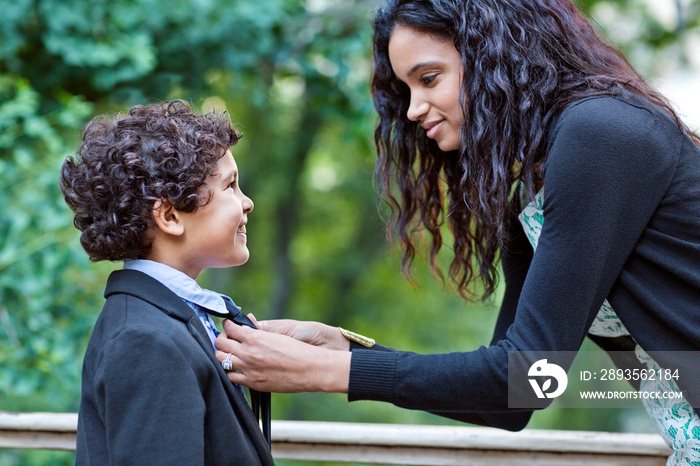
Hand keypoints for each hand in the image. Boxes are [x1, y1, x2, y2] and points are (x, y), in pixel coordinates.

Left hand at [215, 319, 350, 392]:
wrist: (310, 369)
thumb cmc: (298, 350)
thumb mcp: (277, 335)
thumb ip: (259, 330)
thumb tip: (250, 320)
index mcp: (255, 337)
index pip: (229, 327)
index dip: (227, 325)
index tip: (229, 326)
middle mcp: (248, 352)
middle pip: (220, 343)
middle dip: (222, 338)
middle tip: (227, 339)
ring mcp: (249, 368)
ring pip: (221, 360)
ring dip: (223, 354)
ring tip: (230, 354)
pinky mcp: (252, 382)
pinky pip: (230, 377)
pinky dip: (230, 371)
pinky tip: (236, 368)